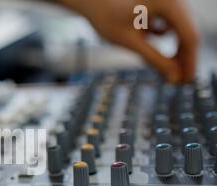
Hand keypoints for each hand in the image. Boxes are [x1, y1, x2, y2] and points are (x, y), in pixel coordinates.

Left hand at [61, 0, 198, 82]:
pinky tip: (160, 53)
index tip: (186, 80)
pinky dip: (168, 40)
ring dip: (177, 50)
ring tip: (171, 72)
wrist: (92, 1)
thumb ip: (154, 60)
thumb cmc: (106, 18)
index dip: (190, 61)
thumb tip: (173, 78)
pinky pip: (171, 24)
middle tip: (181, 81)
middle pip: (187, 32)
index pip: (189, 37)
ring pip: (180, 29)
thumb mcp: (131, 43)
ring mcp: (167, 1)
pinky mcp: (160, 4)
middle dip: (184, 57)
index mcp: (168, 3)